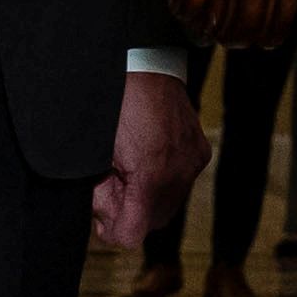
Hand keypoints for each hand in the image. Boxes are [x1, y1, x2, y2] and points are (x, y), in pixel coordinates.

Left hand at [92, 71, 208, 247]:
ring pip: (169, 204)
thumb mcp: (97, 154)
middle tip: (110, 185)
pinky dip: (163, 180)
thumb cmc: (113, 104)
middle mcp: (180, 170)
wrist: (143, 62)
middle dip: (129, 211)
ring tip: (127, 169)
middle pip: (153, 222)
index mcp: (152, 173)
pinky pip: (181, 182)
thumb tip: (106, 218)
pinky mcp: (199, 149)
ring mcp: (193, 159)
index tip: (100, 207)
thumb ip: (102, 194)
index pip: (133, 233)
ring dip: (146, 197)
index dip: (113, 227)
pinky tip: (146, 159)